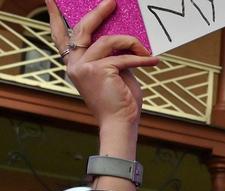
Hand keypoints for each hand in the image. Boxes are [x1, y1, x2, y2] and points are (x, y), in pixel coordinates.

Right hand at [47, 0, 156, 132]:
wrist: (120, 123)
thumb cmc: (120, 100)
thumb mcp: (114, 72)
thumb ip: (112, 55)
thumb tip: (122, 37)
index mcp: (75, 63)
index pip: (61, 36)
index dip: (55, 17)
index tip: (51, 0)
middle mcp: (74, 64)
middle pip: (83, 29)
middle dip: (99, 13)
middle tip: (111, 2)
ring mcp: (84, 67)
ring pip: (108, 41)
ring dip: (131, 43)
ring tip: (146, 51)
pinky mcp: (98, 71)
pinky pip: (123, 57)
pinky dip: (140, 58)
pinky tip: (153, 61)